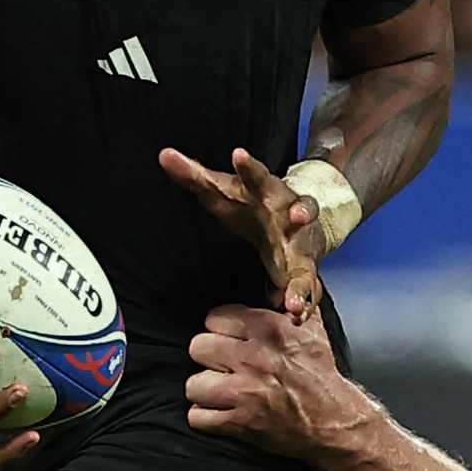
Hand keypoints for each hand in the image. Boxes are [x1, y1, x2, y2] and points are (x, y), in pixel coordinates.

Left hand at [158, 145, 322, 318]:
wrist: (295, 218)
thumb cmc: (251, 203)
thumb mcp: (223, 189)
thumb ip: (194, 175)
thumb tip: (164, 154)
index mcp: (267, 191)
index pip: (258, 175)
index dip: (248, 166)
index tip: (238, 154)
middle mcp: (291, 214)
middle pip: (301, 209)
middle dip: (301, 211)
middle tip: (296, 215)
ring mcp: (301, 244)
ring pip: (307, 260)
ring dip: (302, 279)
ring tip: (293, 300)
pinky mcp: (305, 269)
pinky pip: (308, 287)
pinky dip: (303, 302)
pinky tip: (296, 316)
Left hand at [184, 301, 371, 462]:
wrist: (333, 421)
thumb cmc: (321, 375)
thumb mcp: (313, 329)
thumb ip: (292, 301)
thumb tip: (275, 284)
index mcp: (270, 330)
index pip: (214, 317)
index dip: (220, 329)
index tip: (230, 339)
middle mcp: (254, 358)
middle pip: (198, 347)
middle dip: (209, 357)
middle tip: (223, 366)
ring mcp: (244, 393)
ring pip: (192, 384)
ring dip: (204, 390)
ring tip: (219, 391)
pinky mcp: (239, 423)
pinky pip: (197, 416)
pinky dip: (205, 417)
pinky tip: (220, 412)